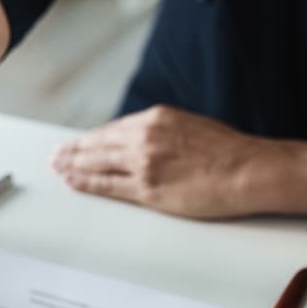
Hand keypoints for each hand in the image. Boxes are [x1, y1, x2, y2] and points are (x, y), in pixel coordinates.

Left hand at [51, 105, 306, 223]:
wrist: (251, 170)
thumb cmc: (229, 151)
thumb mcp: (189, 126)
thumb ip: (160, 132)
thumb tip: (138, 141)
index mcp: (154, 119)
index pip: (111, 130)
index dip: (88, 139)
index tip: (74, 143)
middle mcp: (144, 137)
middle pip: (97, 145)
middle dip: (72, 151)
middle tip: (55, 155)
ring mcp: (144, 163)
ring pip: (97, 164)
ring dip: (73, 166)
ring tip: (58, 168)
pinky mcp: (148, 189)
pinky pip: (108, 186)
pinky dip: (87, 184)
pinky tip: (74, 182)